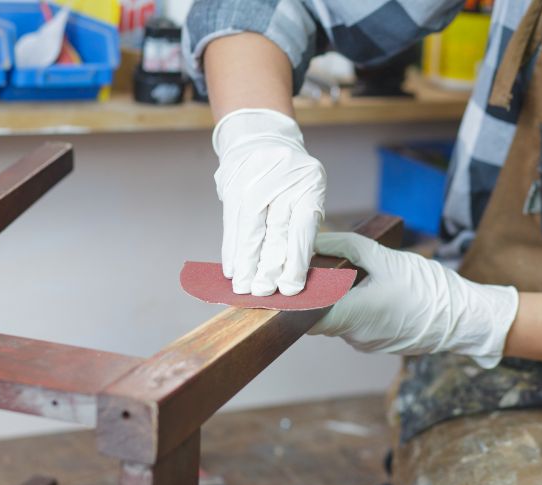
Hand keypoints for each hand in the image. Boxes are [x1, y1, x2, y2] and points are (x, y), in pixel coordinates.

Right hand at [213, 109, 325, 295]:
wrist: (261, 136)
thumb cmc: (289, 176)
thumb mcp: (305, 192)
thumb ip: (301, 226)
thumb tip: (291, 272)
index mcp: (309, 184)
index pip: (302, 227)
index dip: (295, 259)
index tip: (288, 287)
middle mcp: (283, 180)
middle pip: (276, 230)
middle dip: (268, 264)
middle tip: (262, 291)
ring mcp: (255, 179)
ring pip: (250, 227)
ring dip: (246, 261)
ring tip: (243, 286)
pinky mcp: (233, 184)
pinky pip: (231, 222)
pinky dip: (232, 247)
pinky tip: (232, 268)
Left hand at [309, 233, 518, 367]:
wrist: (464, 320)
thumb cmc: (428, 289)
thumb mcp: (387, 258)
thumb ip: (349, 247)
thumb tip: (317, 239)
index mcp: (354, 316)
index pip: (305, 315)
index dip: (294, 298)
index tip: (290, 278)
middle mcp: (355, 336)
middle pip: (319, 314)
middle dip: (315, 291)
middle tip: (314, 265)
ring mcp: (366, 342)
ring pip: (336, 318)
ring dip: (335, 297)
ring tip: (342, 272)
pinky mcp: (376, 342)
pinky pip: (353, 324)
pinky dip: (351, 306)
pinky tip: (363, 287)